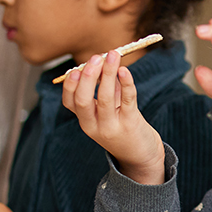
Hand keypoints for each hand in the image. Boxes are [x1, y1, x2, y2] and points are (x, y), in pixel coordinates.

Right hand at [61, 50, 165, 184]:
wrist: (141, 156)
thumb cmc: (123, 127)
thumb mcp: (108, 111)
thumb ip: (105, 89)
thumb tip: (103, 61)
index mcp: (86, 121)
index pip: (69, 102)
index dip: (70, 84)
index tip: (76, 68)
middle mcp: (94, 126)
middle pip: (83, 100)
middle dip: (88, 77)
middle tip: (96, 58)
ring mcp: (112, 127)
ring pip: (105, 98)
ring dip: (108, 74)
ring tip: (112, 55)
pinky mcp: (131, 124)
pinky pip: (128, 100)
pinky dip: (126, 83)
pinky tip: (125, 70)